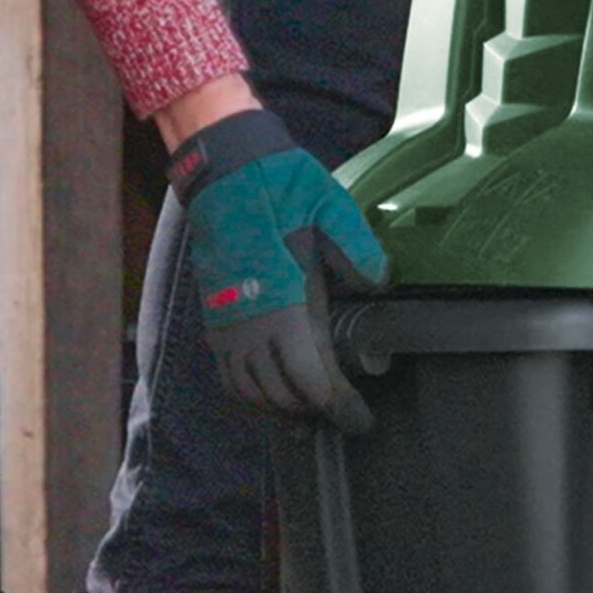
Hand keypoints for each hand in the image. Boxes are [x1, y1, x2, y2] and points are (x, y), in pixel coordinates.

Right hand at [169, 108, 387, 431]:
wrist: (227, 171)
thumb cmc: (281, 187)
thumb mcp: (332, 210)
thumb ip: (357, 251)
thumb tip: (379, 283)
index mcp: (283, 302)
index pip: (310, 378)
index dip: (337, 406)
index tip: (359, 421)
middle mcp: (249, 323)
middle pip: (280, 394)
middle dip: (312, 413)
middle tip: (342, 420)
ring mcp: (225, 323)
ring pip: (249, 392)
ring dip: (278, 412)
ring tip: (305, 422)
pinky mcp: (212, 317)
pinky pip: (228, 375)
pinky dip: (249, 396)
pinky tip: (266, 397)